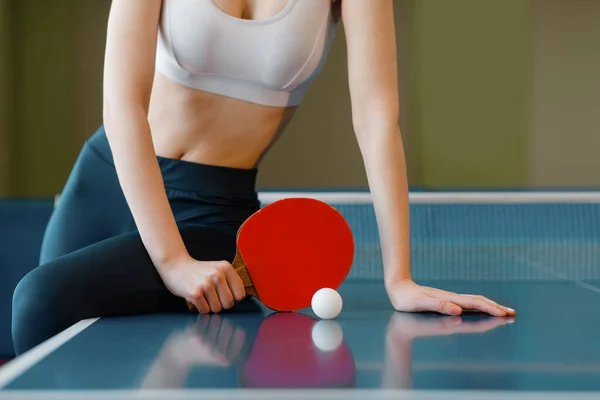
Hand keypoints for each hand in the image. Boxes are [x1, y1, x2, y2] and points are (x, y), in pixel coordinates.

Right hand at [158, 255, 245, 312]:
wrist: (175, 265)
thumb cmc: (198, 271)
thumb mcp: (217, 269)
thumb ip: (229, 282)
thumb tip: (238, 303)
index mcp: (226, 268)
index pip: (240, 294)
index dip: (233, 299)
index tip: (225, 296)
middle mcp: (217, 275)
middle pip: (229, 303)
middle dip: (221, 304)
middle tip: (212, 296)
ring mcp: (205, 284)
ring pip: (217, 309)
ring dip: (210, 306)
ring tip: (203, 296)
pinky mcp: (195, 293)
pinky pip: (205, 310)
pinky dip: (201, 308)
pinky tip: (196, 298)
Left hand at [386, 279, 515, 316]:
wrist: (398, 288)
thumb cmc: (407, 299)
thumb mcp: (421, 303)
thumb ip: (439, 305)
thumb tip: (458, 309)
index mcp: (449, 300)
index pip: (473, 305)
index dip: (489, 309)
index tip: (504, 314)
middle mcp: (452, 299)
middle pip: (478, 302)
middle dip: (495, 308)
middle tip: (512, 313)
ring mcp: (450, 299)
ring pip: (474, 302)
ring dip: (489, 306)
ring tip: (503, 311)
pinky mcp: (446, 301)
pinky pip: (467, 304)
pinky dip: (479, 306)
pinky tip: (481, 309)